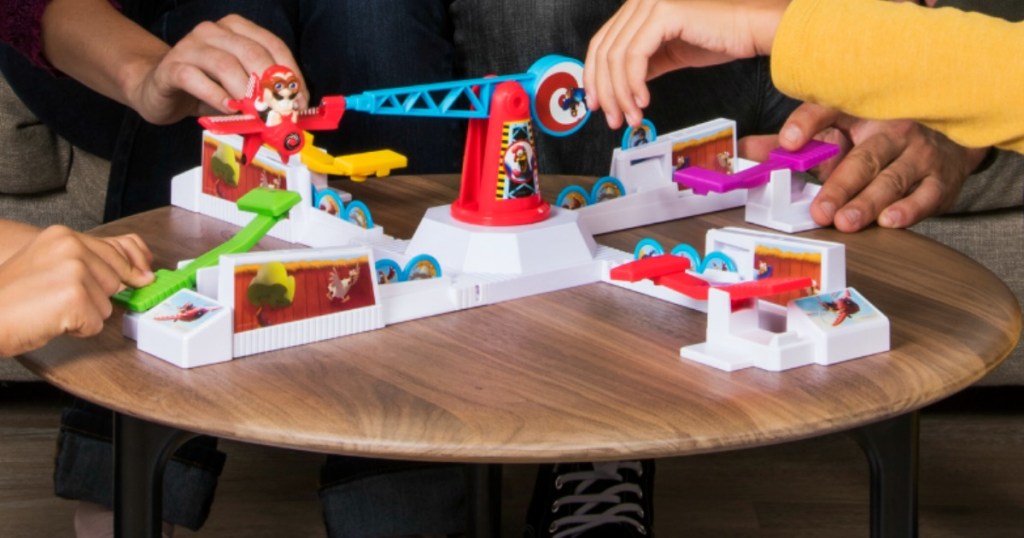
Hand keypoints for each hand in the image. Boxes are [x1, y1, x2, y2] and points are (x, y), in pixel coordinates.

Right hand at [0, 226, 153, 356]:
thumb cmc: (12, 297)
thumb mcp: (51, 265)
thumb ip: (94, 262)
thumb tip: (145, 275)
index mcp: (64, 235)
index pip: (121, 250)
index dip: (130, 270)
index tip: (138, 278)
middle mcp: (72, 247)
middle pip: (117, 279)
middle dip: (95, 296)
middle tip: (56, 299)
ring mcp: (75, 271)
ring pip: (108, 304)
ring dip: (84, 314)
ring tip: (50, 308)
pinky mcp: (76, 297)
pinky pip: (96, 323)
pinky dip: (77, 329)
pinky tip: (50, 320)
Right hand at [129, 14, 307, 124]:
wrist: (158, 89)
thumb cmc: (207, 88)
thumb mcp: (241, 89)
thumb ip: (263, 95)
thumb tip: (291, 113)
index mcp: (237, 29)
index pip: (274, 46)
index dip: (291, 75)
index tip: (299, 103)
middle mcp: (214, 31)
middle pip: (252, 53)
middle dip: (271, 86)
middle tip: (281, 113)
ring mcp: (190, 46)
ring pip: (225, 65)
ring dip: (246, 94)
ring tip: (257, 115)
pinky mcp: (172, 67)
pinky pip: (196, 79)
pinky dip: (216, 97)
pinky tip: (228, 110)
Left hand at [584, 0, 788, 128]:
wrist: (748, 31)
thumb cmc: (714, 40)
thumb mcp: (664, 56)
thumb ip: (639, 66)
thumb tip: (614, 88)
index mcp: (636, 9)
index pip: (600, 44)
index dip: (593, 77)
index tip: (596, 104)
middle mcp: (639, 1)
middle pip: (604, 52)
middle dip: (606, 92)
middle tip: (613, 118)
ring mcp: (649, 3)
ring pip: (617, 58)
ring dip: (621, 94)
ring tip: (631, 116)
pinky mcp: (663, 13)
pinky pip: (635, 56)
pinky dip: (634, 83)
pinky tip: (643, 100)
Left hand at [739, 103, 987, 231]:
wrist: (949, 136)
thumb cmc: (879, 135)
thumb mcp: (838, 130)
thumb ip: (792, 142)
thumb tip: (743, 150)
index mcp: (861, 113)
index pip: (829, 110)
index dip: (808, 122)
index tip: (788, 142)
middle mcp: (892, 130)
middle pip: (863, 157)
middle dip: (840, 185)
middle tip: (820, 211)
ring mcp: (919, 155)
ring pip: (892, 178)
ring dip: (868, 201)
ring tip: (846, 221)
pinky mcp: (940, 179)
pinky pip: (927, 194)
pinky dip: (910, 208)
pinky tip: (891, 220)